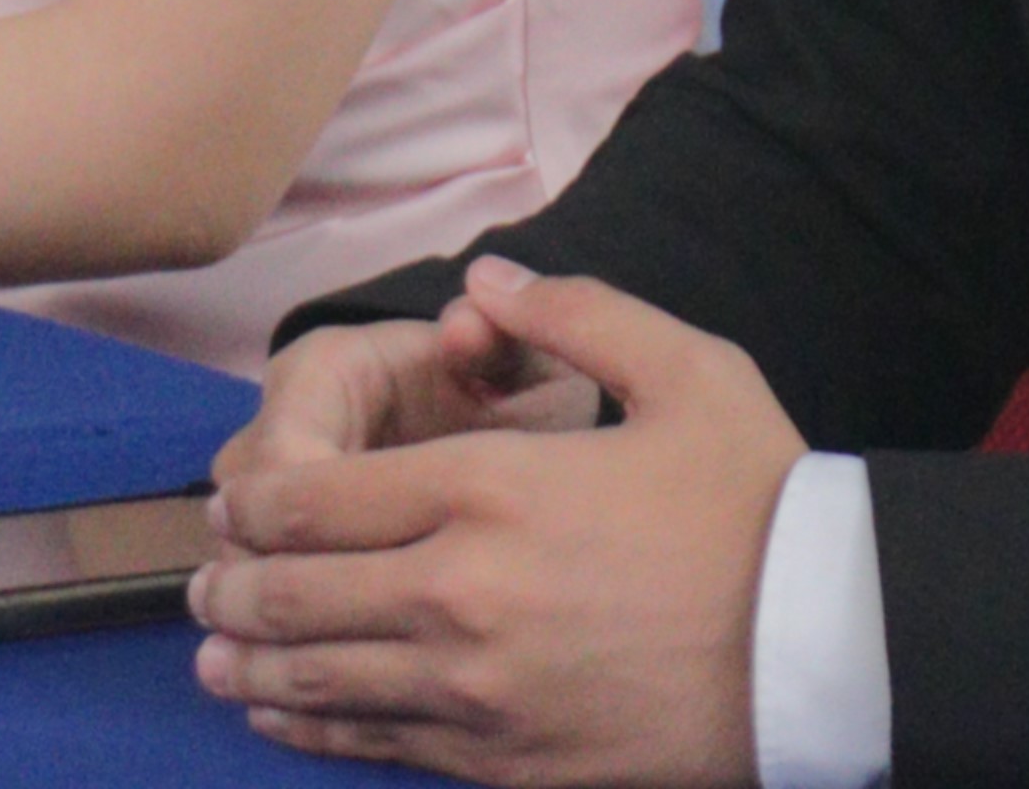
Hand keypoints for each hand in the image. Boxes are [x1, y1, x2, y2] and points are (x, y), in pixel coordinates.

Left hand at [193, 261, 796, 786]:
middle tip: (205, 581)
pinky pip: (377, 744)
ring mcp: (476, 688)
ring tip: (214, 653)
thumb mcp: (685, 371)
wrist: (823, 648)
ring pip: (319, 680)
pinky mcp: (503, 758)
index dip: (251, 507)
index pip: (317, 501)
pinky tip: (279, 719)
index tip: (230, 507)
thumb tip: (481, 287)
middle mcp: (462, 592)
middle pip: (295, 596)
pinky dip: (310, 730)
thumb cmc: (756, 505)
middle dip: (232, 587)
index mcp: (491, 490)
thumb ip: (575, 313)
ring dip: (250, 665)